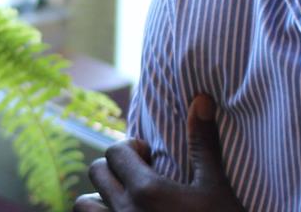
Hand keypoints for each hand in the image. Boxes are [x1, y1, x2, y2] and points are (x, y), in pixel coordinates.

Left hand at [73, 94, 243, 211]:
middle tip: (138, 174)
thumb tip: (200, 98)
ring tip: (124, 198)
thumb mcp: (216, 186)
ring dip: (99, 196)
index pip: (115, 152)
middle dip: (114, 167)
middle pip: (97, 173)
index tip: (148, 155)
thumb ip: (202, 143)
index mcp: (146, 190)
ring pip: (84, 205)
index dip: (130, 148)